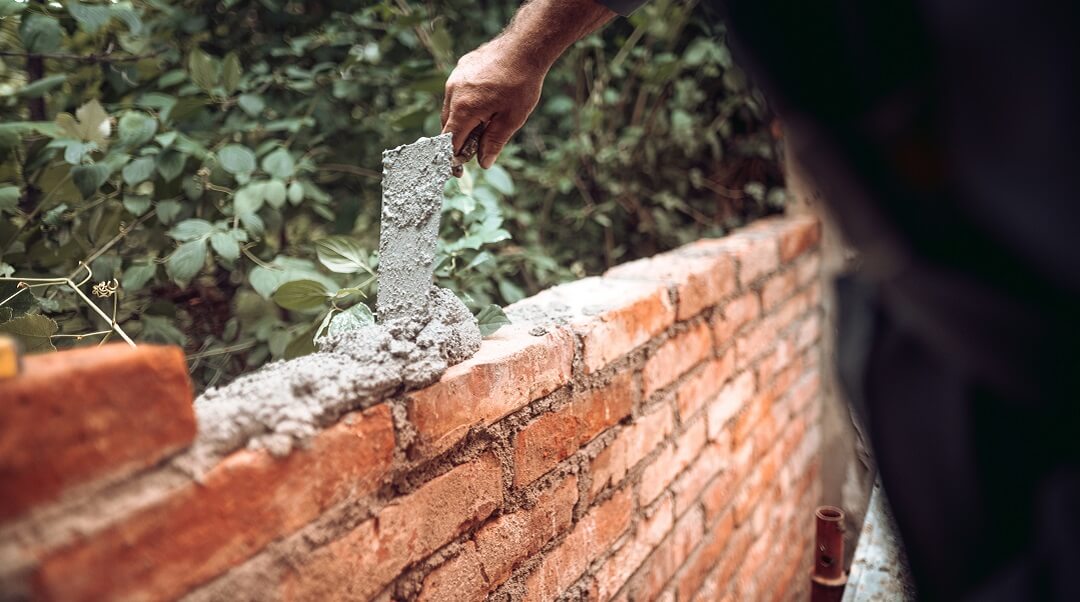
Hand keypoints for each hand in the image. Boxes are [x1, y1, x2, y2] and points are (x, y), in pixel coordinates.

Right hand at [442, 38, 546, 168]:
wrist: (525, 47)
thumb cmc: (521, 83)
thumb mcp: (512, 119)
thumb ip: (494, 142)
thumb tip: (483, 163)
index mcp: (464, 108)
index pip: (450, 140)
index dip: (453, 156)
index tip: (458, 168)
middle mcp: (454, 91)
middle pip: (448, 124)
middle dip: (458, 138)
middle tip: (475, 147)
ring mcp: (456, 77)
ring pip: (451, 106)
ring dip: (462, 119)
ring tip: (484, 122)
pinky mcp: (462, 67)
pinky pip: (457, 90)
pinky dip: (465, 102)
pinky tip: (485, 101)